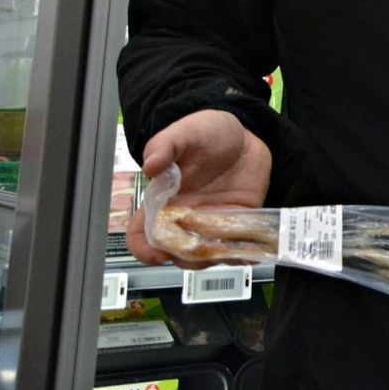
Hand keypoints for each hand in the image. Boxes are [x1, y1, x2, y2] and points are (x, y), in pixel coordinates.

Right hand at [126, 110, 271, 266]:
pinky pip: (235, 246)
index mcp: (161, 203)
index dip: (144, 249)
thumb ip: (164, 145)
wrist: (243, 135)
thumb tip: (151, 165)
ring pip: (205, 256)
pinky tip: (247, 250)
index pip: (141, 236)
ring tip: (224, 247)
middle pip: (174, 253)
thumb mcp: (184, 133)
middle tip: (199, 246)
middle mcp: (183, 219)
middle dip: (184, 256)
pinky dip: (240, 253)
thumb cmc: (207, 135)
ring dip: (212, 257)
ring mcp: (210, 224)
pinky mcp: (237, 222)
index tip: (156, 251)